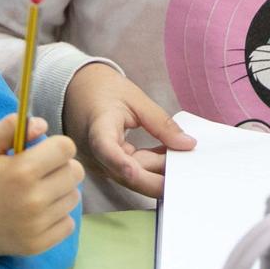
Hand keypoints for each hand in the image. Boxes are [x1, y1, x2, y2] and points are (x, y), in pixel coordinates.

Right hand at [0, 114, 81, 254]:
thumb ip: (10, 127)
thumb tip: (43, 124)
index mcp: (22, 170)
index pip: (66, 148)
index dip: (56, 147)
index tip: (42, 153)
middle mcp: (34, 199)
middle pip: (75, 172)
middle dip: (60, 167)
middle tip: (39, 173)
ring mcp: (37, 225)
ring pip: (73, 197)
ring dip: (59, 192)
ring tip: (36, 193)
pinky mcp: (37, 245)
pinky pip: (68, 224)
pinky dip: (57, 217)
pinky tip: (37, 213)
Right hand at [62, 63, 196, 199]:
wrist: (79, 91)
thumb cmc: (104, 91)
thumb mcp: (136, 99)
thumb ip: (162, 124)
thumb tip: (187, 144)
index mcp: (98, 129)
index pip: (105, 149)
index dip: (119, 163)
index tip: (133, 171)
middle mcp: (96, 154)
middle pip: (128, 173)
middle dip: (160, 175)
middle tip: (190, 170)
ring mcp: (101, 163)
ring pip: (133, 177)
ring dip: (159, 171)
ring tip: (184, 159)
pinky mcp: (108, 166)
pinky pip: (132, 173)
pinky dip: (152, 166)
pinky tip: (169, 157)